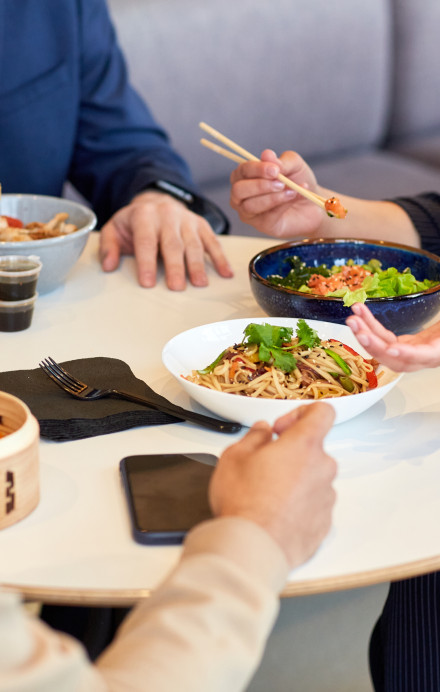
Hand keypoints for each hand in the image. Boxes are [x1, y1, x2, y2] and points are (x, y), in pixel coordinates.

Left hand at [99, 191, 232, 290]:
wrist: (156, 201)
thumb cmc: (135, 222)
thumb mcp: (114, 229)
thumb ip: (109, 247)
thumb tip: (108, 266)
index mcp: (144, 215)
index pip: (146, 241)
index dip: (146, 262)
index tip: (148, 282)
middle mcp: (167, 215)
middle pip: (172, 243)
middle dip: (175, 266)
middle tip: (176, 287)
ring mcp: (187, 219)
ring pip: (193, 243)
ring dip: (197, 265)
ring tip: (200, 283)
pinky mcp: (201, 224)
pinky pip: (212, 241)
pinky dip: (220, 257)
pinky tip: (225, 273)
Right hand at [209, 403, 336, 568]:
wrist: (253, 548)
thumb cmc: (244, 502)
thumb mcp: (235, 456)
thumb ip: (254, 437)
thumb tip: (262, 432)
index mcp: (304, 445)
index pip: (322, 412)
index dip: (301, 414)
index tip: (282, 428)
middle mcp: (322, 468)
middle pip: (313, 449)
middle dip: (291, 453)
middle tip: (263, 465)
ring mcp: (326, 497)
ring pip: (313, 478)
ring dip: (295, 480)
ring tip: (265, 494)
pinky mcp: (324, 523)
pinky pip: (313, 505)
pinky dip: (298, 505)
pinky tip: (274, 514)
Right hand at [230, 149, 324, 238]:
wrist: (313, 202)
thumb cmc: (298, 181)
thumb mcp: (293, 165)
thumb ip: (279, 161)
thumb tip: (266, 154)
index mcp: (244, 177)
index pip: (241, 171)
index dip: (256, 169)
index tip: (275, 170)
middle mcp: (242, 196)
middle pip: (238, 190)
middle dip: (259, 185)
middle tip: (281, 183)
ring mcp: (250, 213)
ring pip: (250, 206)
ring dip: (272, 197)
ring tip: (291, 190)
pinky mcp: (263, 226)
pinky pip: (267, 216)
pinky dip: (282, 205)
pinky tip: (294, 196)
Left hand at [346, 303, 439, 371]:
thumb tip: (423, 321)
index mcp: (439, 351)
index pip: (423, 357)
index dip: (408, 354)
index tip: (394, 349)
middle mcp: (424, 357)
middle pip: (396, 358)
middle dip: (374, 344)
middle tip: (357, 328)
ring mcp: (412, 353)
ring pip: (385, 350)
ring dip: (365, 333)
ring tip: (352, 317)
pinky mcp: (404, 345)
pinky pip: (383, 338)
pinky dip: (370, 325)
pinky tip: (359, 312)